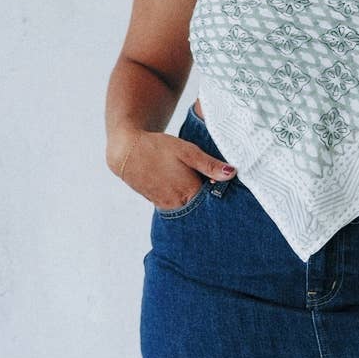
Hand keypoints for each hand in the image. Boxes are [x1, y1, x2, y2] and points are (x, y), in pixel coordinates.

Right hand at [110, 129, 234, 205]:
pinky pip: (174, 207)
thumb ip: (210, 165)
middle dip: (208, 204)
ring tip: (197, 192)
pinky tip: (182, 190)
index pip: (212, 204)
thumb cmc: (158, 147)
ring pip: (186, 209)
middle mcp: (177, 204)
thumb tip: (232, 173)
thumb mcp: (187, 151)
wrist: (126, 150)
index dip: (220, 198)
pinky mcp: (156, 204)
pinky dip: (181, 202)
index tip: (228, 193)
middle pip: (200, 210)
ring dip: (194, 204)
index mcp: (189, 192)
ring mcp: (165, 206)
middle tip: (214, 193)